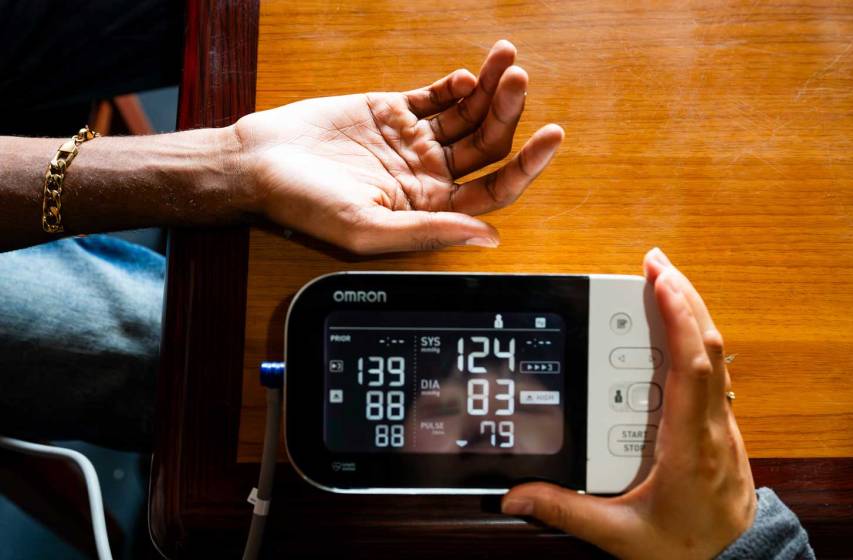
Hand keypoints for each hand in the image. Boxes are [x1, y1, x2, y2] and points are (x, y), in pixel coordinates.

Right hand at [233, 40, 563, 253]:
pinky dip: (457, 84)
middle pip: (487, 146)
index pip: (493, 189)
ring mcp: (413, 142)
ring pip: (468, 115)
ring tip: (507, 61)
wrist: (259, 163)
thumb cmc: (304, 205)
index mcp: (429, 208)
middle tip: (518, 80)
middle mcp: (428, 176)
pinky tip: (468, 75)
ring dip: (491, 90)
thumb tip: (489, 237)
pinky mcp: (393, 112)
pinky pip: (437, 96)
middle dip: (509, 112)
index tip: (550, 136)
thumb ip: (430, 230)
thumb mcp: (368, 228)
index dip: (526, 166)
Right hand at [502, 248, 756, 558]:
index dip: (678, 317)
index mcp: (689, 445)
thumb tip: (519, 495)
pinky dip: (695, 339)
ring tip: (664, 282)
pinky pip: (714, 372)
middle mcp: (712, 426)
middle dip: (684, 296)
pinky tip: (677, 331)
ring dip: (692, 313)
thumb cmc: (688, 551)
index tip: (660, 280)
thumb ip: (567, 512)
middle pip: (709, 346)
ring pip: (717, 356)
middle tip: (655, 263)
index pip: (691, 366)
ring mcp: (722, 425)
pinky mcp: (720, 428)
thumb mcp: (621, 536)